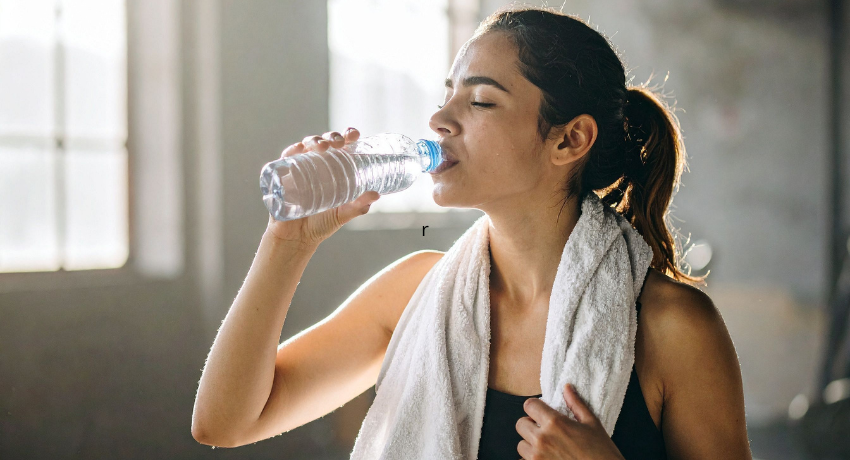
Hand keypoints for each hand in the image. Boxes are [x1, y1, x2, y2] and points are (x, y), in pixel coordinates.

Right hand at [265, 127, 379, 246]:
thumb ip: (358, 206)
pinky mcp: (282, 177)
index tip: (354, 135)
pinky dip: (291, 151)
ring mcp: (298, 169)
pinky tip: (298, 149)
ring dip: (314, 141)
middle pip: (323, 142)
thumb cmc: (320, 224)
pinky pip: (284, 159)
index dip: (346, 136)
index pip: (340, 147)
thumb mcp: (342, 214)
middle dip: (331, 136)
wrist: (296, 239)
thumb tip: (376, 194)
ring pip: (305, 146)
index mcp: (331, 170)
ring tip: (323, 147)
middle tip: (339, 143)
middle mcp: (315, 166)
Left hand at [516, 383, 625, 459]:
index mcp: (554, 422)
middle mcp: (542, 439)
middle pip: (520, 424)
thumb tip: (567, 387)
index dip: (535, 406)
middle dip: (530, 425)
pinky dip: (531, 459)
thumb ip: (576, 403)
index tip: (541, 412)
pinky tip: (546, 458)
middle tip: (544, 430)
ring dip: (530, 444)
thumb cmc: (601, 451)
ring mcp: (537, 457)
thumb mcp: (592, 423)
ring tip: (546, 446)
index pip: (529, 405)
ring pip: (521, 445)